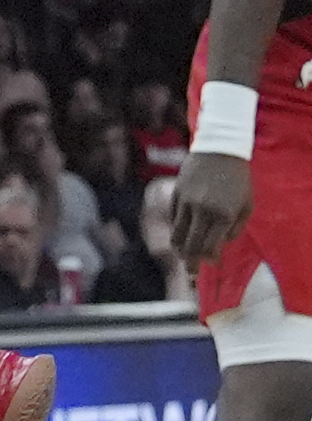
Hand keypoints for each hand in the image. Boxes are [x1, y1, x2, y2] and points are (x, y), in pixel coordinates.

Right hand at [169, 146, 253, 269]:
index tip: (210, 263)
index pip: (210, 246)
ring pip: (177, 234)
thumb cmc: (238, 179)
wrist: (220, 148)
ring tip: (183, 255)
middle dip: (191, 262)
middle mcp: (202, 210)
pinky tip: (181, 234)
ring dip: (180, 248)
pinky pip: (173, 217)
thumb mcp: (246, 205)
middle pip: (191, 245)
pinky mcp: (177, 193)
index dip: (209, 259)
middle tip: (192, 272)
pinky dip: (177, 229)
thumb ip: (235, 228)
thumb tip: (219, 245)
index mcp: (223, 215)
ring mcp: (187, 201)